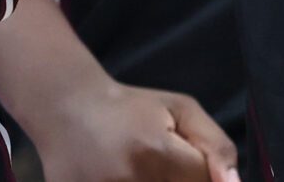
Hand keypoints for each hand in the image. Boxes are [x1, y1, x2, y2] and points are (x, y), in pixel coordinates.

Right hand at [28, 81, 238, 181]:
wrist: (66, 108)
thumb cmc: (130, 109)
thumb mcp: (181, 109)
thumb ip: (216, 147)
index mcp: (155, 152)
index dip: (199, 172)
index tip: (180, 158)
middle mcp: (128, 178)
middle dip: (176, 180)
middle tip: (157, 164)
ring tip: (136, 168)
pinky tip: (119, 174)